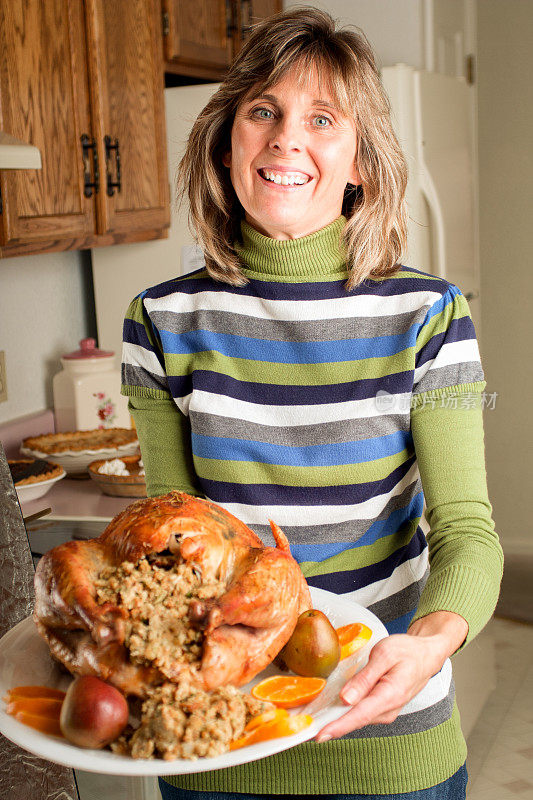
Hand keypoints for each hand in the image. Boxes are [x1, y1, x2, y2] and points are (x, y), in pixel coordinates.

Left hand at [315, 611, 467, 741]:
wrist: (426, 655)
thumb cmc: (407, 651)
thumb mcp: (385, 655)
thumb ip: (365, 678)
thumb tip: (346, 699)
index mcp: (389, 696)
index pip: (359, 716)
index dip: (338, 727)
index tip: (318, 735)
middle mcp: (387, 710)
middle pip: (354, 720)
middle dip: (329, 725)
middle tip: (303, 728)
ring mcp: (385, 711)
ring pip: (356, 718)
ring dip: (335, 719)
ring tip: (310, 719)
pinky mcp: (381, 708)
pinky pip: (360, 712)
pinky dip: (344, 712)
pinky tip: (328, 709)